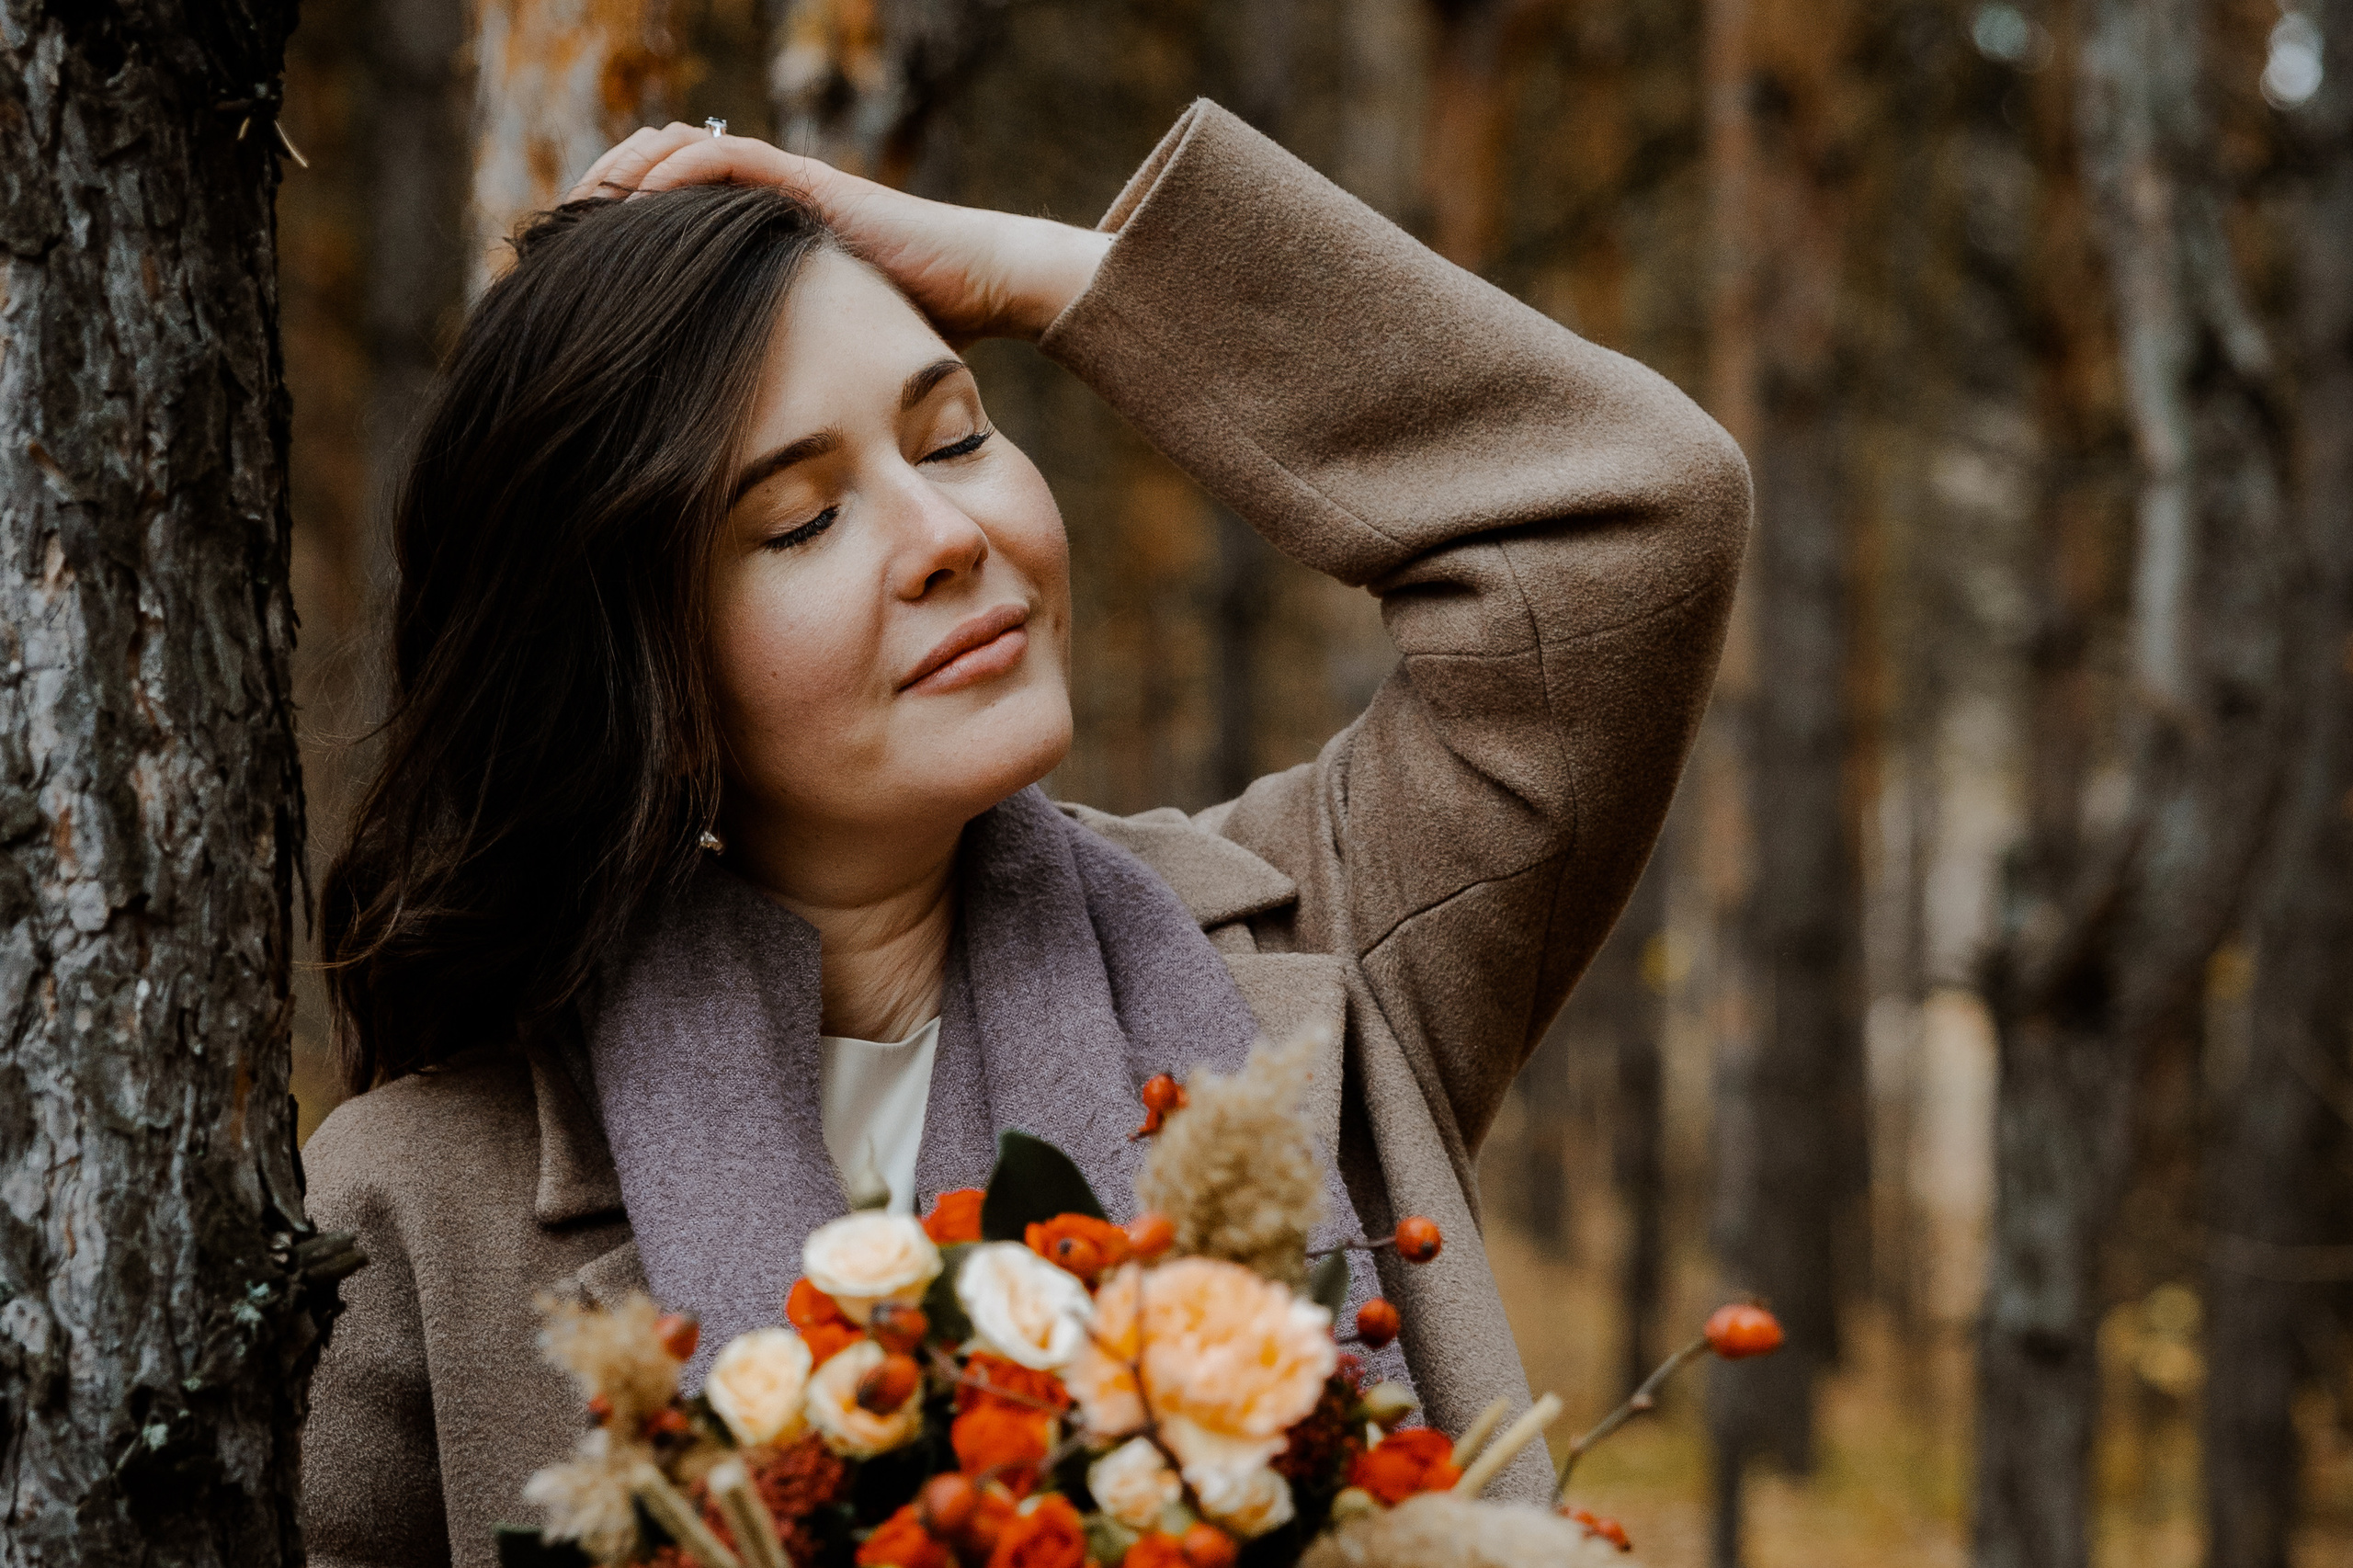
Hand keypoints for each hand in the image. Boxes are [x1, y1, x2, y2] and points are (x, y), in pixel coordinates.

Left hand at [566, 125, 1112, 343]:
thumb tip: (746, 458)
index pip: (667, 221)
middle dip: (598, 200)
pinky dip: (671, 171)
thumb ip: (784, 383)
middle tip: (551, 238)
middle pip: (655, 177)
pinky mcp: (805, 182)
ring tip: (577, 211)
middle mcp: (764, 211)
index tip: (565, 273)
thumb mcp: (829, 364)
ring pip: (677, 152)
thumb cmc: (924, 335)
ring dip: (621, 175)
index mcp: (761, 248)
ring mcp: (783, 190)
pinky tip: (632, 198)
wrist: (987, 289)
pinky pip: (723, 159)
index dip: (612, 237)